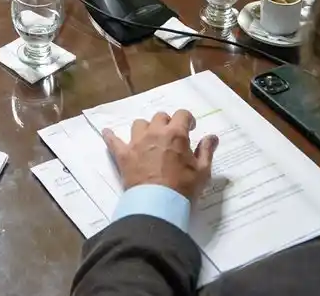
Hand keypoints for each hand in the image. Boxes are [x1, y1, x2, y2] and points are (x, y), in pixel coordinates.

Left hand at [103, 110, 218, 202]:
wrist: (158, 204)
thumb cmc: (183, 188)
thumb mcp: (203, 171)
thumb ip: (206, 151)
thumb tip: (212, 136)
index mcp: (176, 134)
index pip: (182, 114)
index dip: (187, 120)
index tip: (190, 128)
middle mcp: (155, 133)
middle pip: (160, 117)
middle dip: (167, 123)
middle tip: (170, 136)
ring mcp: (137, 142)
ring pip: (139, 124)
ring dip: (146, 129)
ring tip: (149, 139)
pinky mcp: (123, 154)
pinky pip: (113, 141)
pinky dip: (110, 136)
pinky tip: (107, 132)